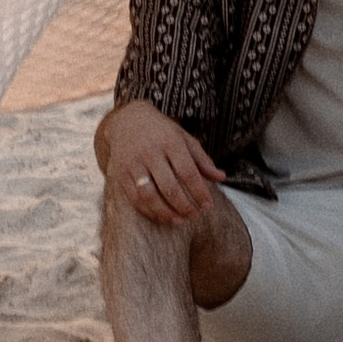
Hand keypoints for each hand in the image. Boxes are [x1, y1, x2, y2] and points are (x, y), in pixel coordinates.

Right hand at [102, 99, 226, 227]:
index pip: (187, 172)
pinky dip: (149, 211)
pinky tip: (162, 217)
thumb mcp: (184, 138)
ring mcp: (133, 163)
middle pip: (169, 187)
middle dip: (184, 206)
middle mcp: (150, 152)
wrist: (127, 120)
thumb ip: (202, 159)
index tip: (208, 206)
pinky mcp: (121, 173)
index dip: (199, 192)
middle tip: (195, 216)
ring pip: (149, 196)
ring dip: (166, 212)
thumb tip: (221, 177)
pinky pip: (135, 198)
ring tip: (180, 221)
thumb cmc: (162, 132)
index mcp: (170, 142)